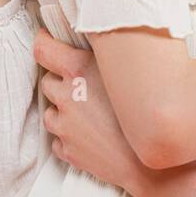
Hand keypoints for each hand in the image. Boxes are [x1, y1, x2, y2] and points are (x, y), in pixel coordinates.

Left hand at [33, 28, 144, 193]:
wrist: (153, 159)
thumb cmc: (149, 108)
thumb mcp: (128, 70)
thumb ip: (107, 57)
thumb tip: (101, 42)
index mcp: (78, 70)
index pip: (43, 49)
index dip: (42, 40)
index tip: (44, 37)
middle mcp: (66, 97)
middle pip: (47, 82)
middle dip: (60, 81)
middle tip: (82, 83)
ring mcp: (65, 126)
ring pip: (51, 113)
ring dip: (64, 110)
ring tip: (89, 113)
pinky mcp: (68, 151)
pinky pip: (59, 140)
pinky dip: (70, 136)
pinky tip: (91, 135)